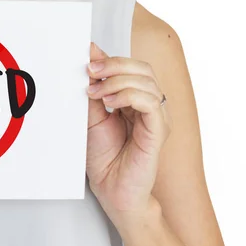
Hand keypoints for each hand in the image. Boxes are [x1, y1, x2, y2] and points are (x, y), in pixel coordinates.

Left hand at [85, 42, 170, 217]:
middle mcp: (149, 106)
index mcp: (135, 99)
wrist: (111, 189)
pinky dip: (129, 96)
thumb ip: (93, 88)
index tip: (87, 57)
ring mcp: (156, 118)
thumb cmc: (104, 157)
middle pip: (143, 69)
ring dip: (117, 81)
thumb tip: (90, 57)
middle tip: (91, 71)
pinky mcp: (158, 131)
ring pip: (147, 82)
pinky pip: (151, 103)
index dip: (111, 59)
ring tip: (95, 93)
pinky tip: (110, 103)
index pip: (132, 67)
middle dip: (115, 64)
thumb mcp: (91, 115)